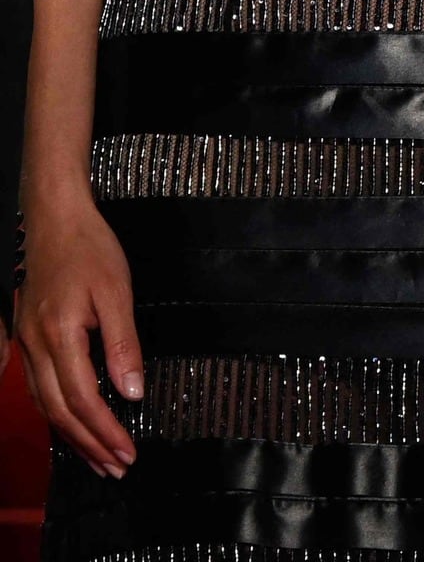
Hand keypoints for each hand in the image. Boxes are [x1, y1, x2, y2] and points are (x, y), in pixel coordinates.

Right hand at [16, 195, 142, 476]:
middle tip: (116, 467)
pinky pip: (38, 388)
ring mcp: (26, 344)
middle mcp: (35, 347)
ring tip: (98, 458)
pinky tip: (72, 424)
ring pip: (45, 404)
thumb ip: (123, 345)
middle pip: (59, 411)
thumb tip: (132, 392)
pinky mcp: (28, 339)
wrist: (55, 221)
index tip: (127, 452)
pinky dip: (56, 413)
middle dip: (89, 444)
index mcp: (59, 337)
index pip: (82, 399)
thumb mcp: (117, 293)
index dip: (104, 431)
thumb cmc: (90, 251)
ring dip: (72, 435)